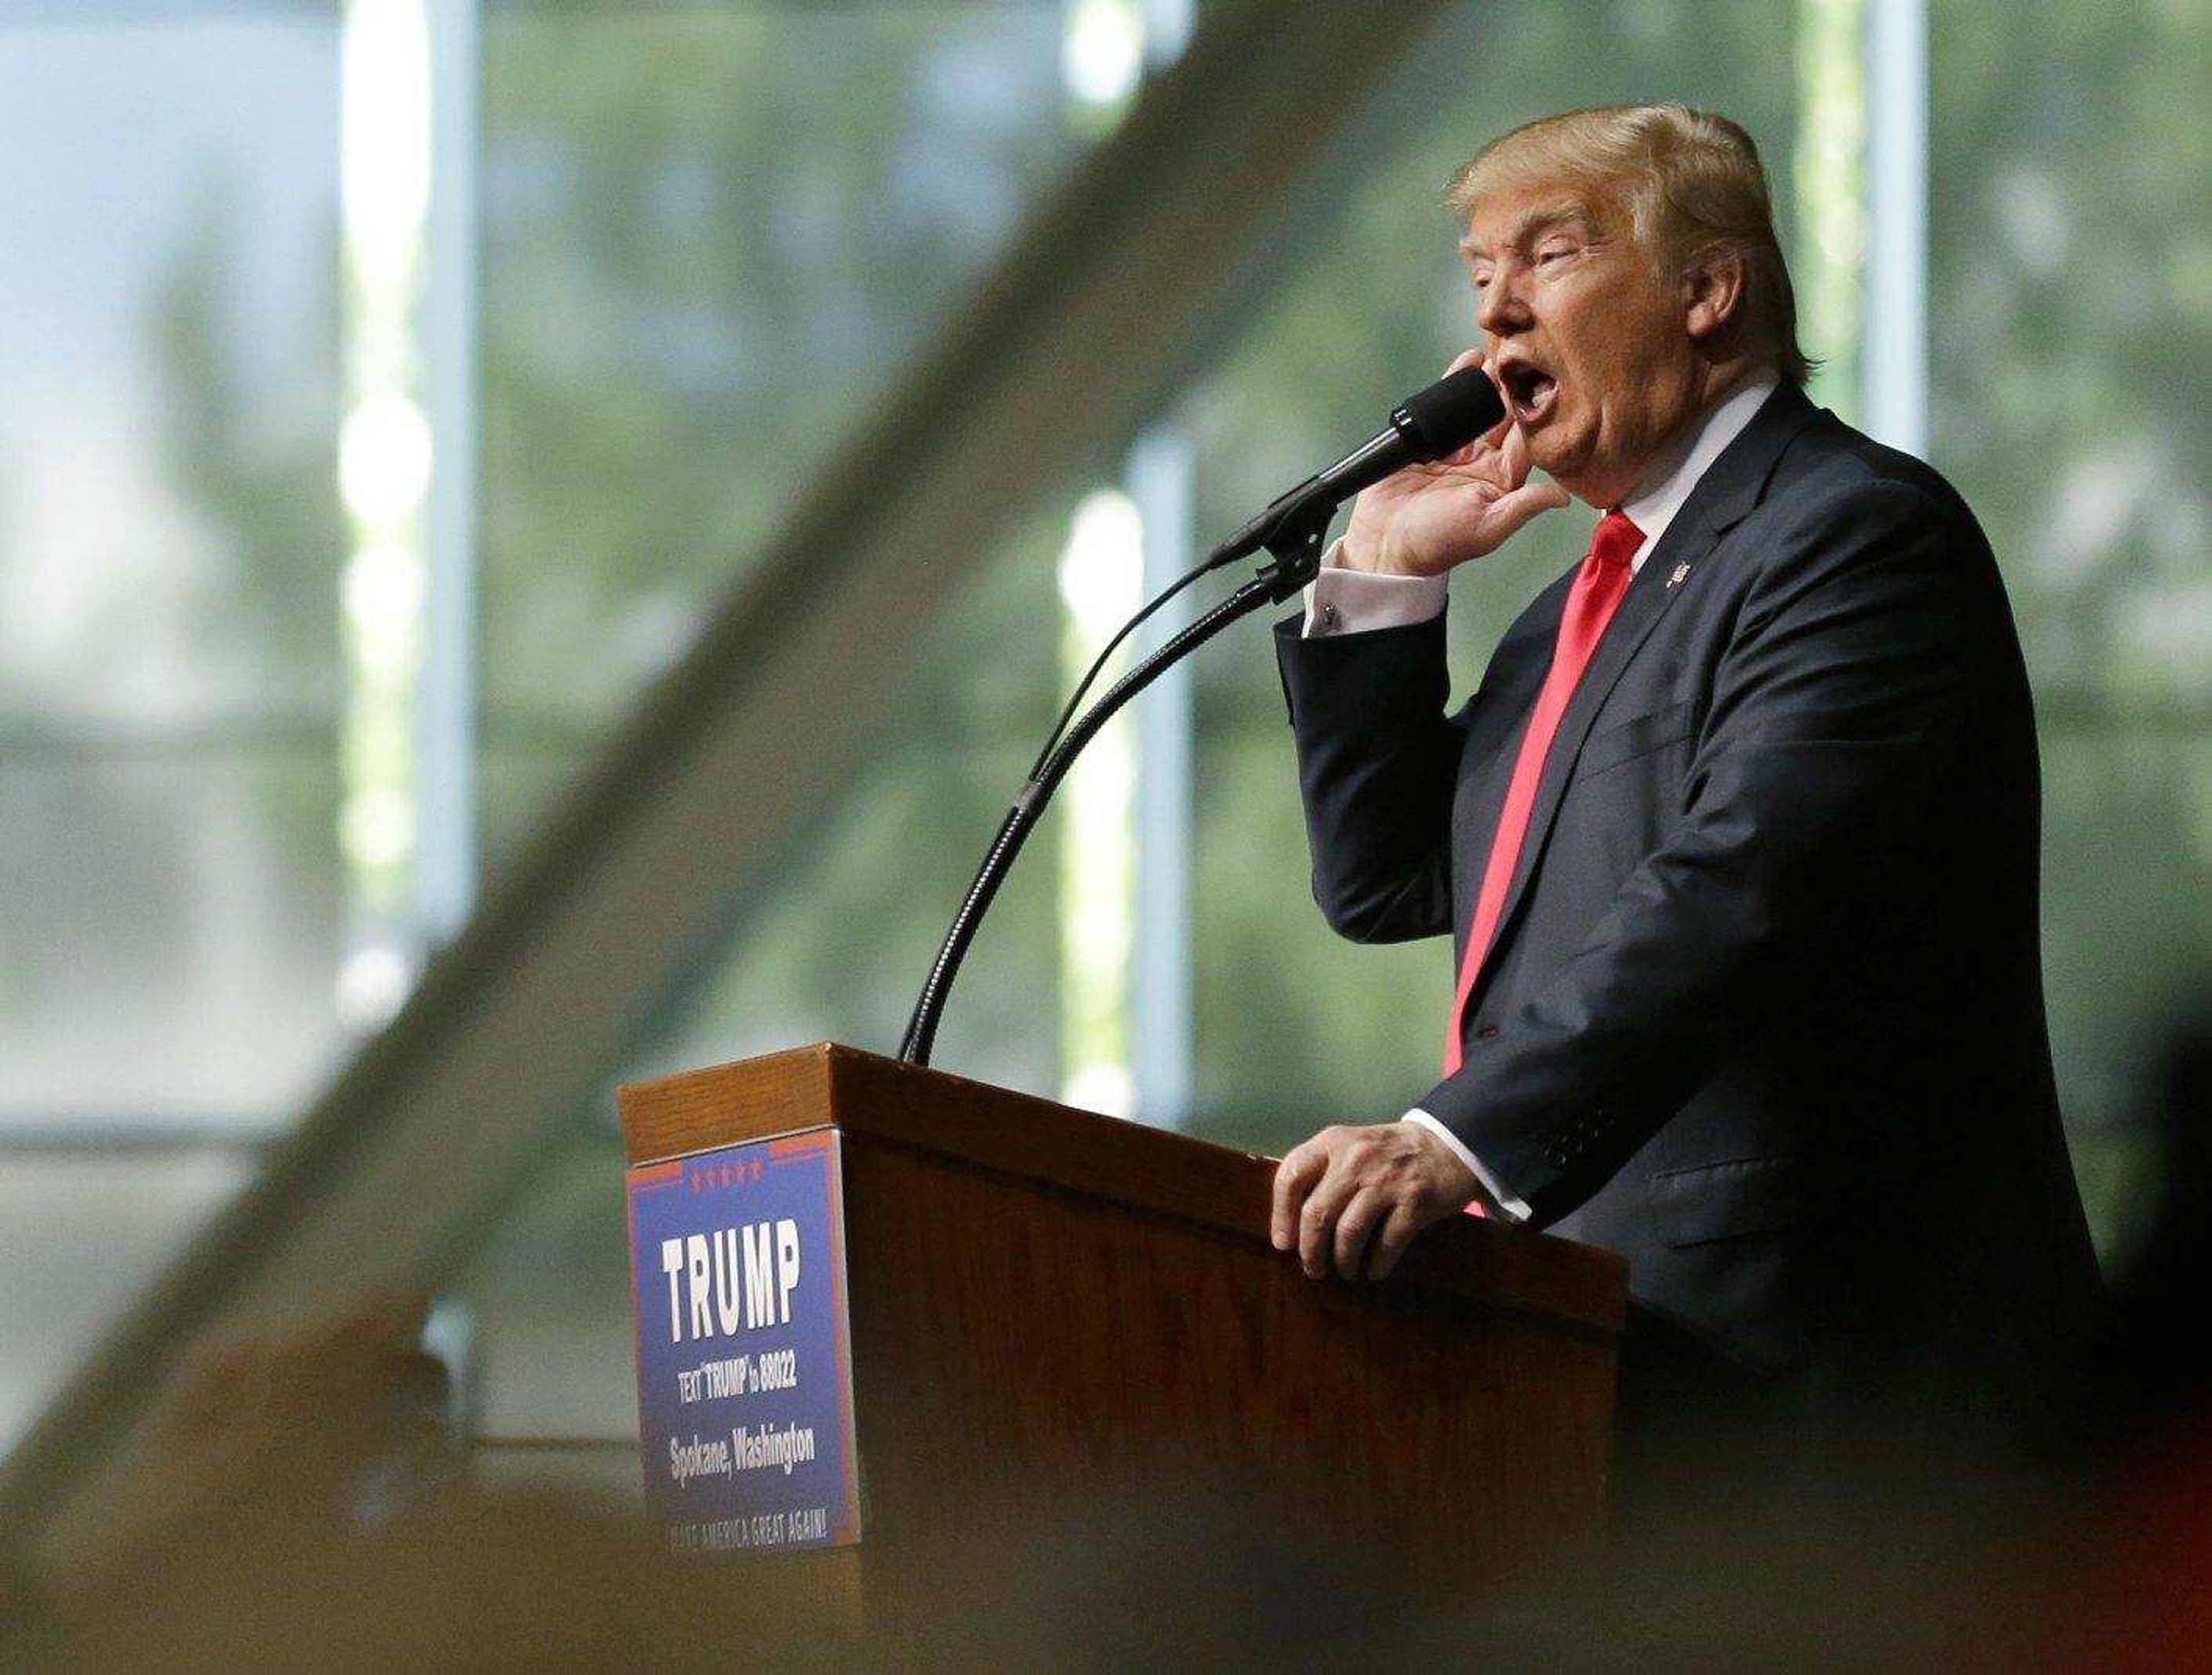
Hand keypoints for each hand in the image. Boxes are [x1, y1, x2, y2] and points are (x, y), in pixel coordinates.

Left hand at [1269, 1120, 1482, 1280]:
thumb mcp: (1350, 1146)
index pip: (1290, 1176)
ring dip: (1343, 1261)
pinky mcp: (1415, 1201)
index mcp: (1332, 1142)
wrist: (1447, 1144)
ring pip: (1349, 1233)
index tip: (1284, 1243)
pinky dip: (1376, 1265)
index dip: (1281, 1215)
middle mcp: (1355, 1158)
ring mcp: (1386, 1180)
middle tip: (1313, 1268)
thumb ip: (1321, 1172)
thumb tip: (1291, 1222)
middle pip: (1317, 1214)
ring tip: (1345, 1271)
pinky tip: (1374, 1271)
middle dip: (1310, 1250)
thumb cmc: (1387, 1153)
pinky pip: (1387, 1244)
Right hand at [1338, 349, 1569, 577]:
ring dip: (1489, 381)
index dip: (1537, 412)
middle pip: (1505, 417)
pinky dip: (1456, 381)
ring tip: (1501, 350)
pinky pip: (1445, 405)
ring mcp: (1456, 448)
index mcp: (1503, 481)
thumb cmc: (1436, 544)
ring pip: (1478, 407)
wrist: (1383, 543)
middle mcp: (1484, 462)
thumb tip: (1562, 497)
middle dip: (1514, 388)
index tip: (1547, 382)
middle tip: (1526, 355)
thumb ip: (1523, 506)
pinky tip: (1470, 361)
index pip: (1528, 439)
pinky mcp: (1427, 439)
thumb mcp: (1486, 528)